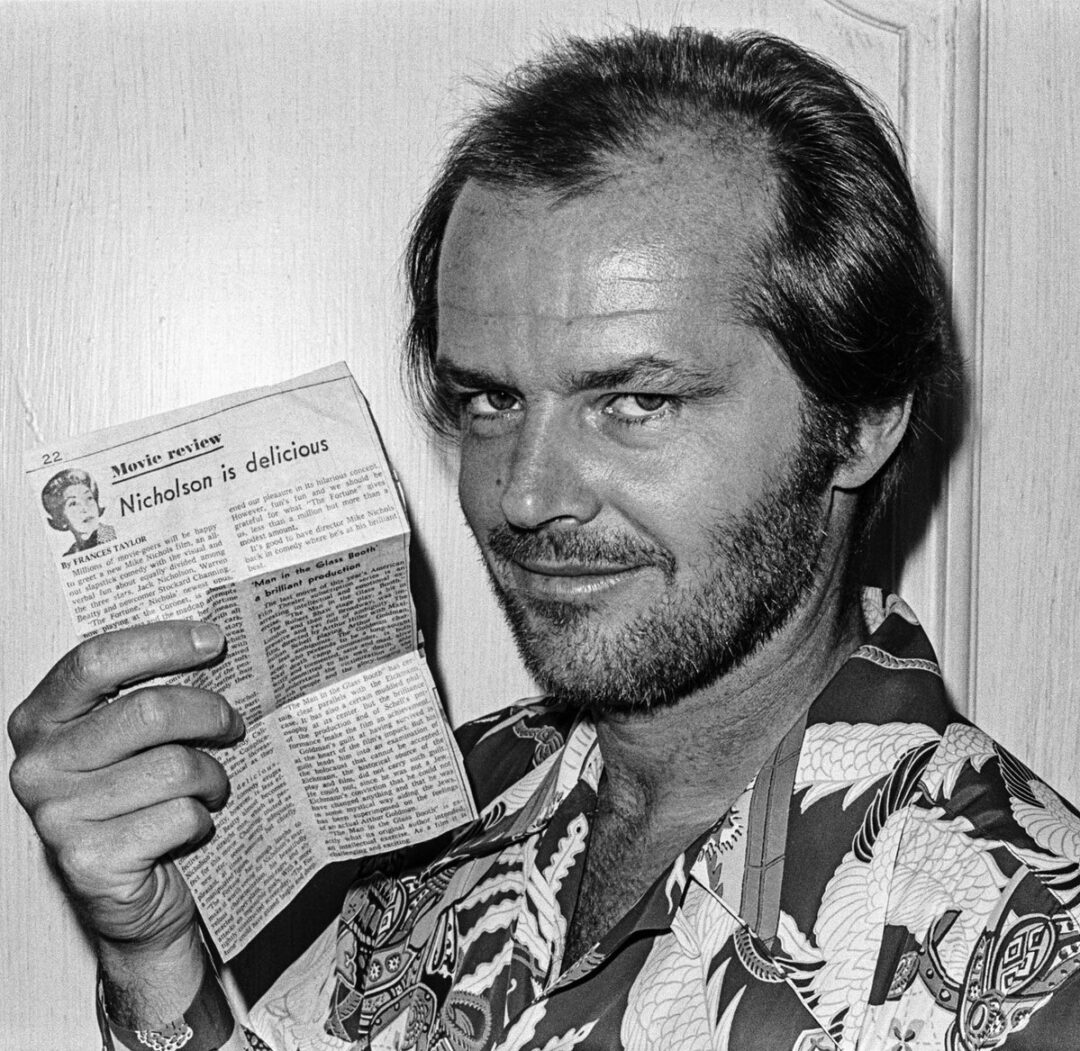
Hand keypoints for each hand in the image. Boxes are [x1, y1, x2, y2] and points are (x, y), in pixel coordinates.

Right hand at [8, 622, 243, 965]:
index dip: (160, 642)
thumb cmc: (140, 799)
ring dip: (212, 775)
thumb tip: (212, 642)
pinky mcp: (90, 861)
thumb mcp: (132, 739)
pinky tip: (193, 825)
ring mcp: (58, 816)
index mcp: (40, 719)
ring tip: (212, 786)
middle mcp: (37, 765)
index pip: (95, 660)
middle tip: (234, 725)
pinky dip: (202, 817)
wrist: (132, 896)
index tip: (214, 639)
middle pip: (148, 711)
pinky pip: (179, 815)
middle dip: (209, 713)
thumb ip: (149, 693)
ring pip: (174, 765)